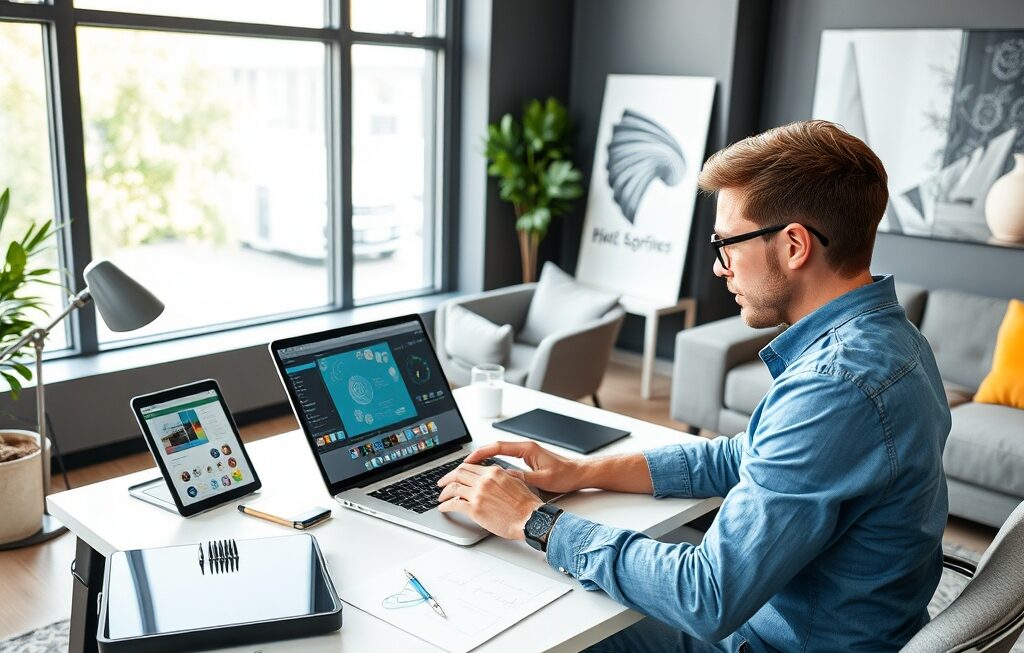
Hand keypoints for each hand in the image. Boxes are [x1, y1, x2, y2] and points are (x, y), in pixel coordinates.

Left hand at [436, 463, 541, 539]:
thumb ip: (500, 477)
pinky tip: (443, 508)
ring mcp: (478, 494)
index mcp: (493, 472)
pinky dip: (445, 505)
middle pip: (458, 474)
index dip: (458, 471)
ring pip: (453, 488)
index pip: (469, 467)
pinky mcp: (475, 509)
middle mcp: (484, 480)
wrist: (530, 518)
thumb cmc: (526, 505)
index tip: (454, 475)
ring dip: (444, 493)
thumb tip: (490, 477)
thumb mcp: (514, 481)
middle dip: (447, 478)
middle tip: (442, 483)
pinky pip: (454, 504)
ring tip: (441, 497)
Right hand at [463, 440, 584, 493]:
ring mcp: (526, 453)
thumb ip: (522, 478)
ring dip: (485, 459)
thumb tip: (503, 477)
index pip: (498, 447)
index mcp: (527, 449)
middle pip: (495, 448)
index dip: (481, 453)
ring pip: (499, 453)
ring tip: (471, 468)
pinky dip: (494, 463)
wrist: (579, 474)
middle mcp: (525, 448)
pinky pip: (505, 458)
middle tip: (463, 464)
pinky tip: (488, 471)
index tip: (469, 460)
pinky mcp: (527, 460)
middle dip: (478, 455)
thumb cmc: (565, 475)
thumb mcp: (542, 479)